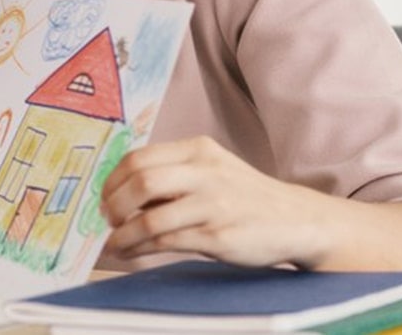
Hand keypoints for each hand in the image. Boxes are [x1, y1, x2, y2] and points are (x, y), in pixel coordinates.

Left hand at [101, 136, 333, 267]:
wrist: (298, 220)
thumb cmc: (244, 196)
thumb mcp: (211, 170)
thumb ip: (172, 174)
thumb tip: (118, 193)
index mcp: (198, 150)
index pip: (138, 158)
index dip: (112, 180)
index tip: (103, 197)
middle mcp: (206, 173)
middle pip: (140, 182)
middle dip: (113, 205)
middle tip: (107, 220)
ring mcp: (214, 204)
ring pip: (149, 218)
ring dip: (123, 234)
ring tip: (114, 243)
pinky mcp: (219, 235)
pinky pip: (167, 242)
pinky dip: (141, 248)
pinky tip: (133, 251)